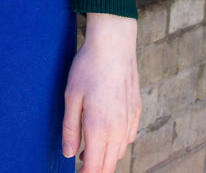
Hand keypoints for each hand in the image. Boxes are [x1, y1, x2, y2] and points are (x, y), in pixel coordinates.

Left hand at [62, 13, 139, 171]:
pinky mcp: (136, 112)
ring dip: (105, 157)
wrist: (114, 46)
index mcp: (99, 129)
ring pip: (119, 153)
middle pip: (108, 166)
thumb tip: (68, 154)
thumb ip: (70, 129)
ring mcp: (130, 122)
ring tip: (87, 148)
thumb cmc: (88, 68)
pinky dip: (116, 143)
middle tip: (79, 165)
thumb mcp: (71, 97)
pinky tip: (105, 133)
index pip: (94, 168)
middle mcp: (118, 130)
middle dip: (94, 170)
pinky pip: (128, 139)